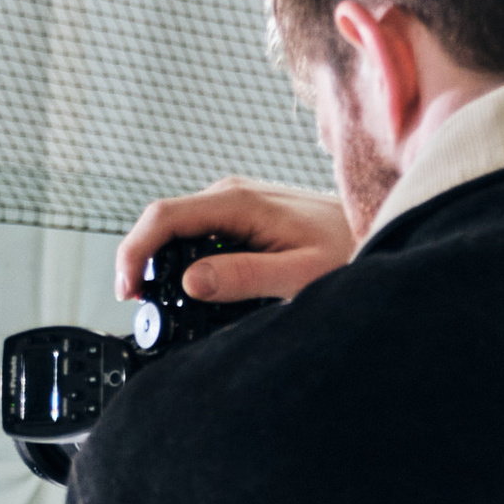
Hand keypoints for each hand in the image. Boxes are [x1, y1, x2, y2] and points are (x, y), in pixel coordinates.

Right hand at [115, 181, 354, 305]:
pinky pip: (197, 235)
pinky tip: (196, 290)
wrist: (376, 230)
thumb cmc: (348, 252)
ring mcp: (233, 202)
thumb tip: (193, 282)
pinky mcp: (239, 215)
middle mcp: (230, 193)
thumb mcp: (299, 275)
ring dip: (164, 266)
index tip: (127, 292)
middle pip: (162, 223)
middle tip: (145, 310)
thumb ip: (245, 277)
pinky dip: (185, 263)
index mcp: (238, 202)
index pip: (163, 218)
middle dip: (143, 264)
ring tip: (168, 307)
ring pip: (176, 231)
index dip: (134, 253)